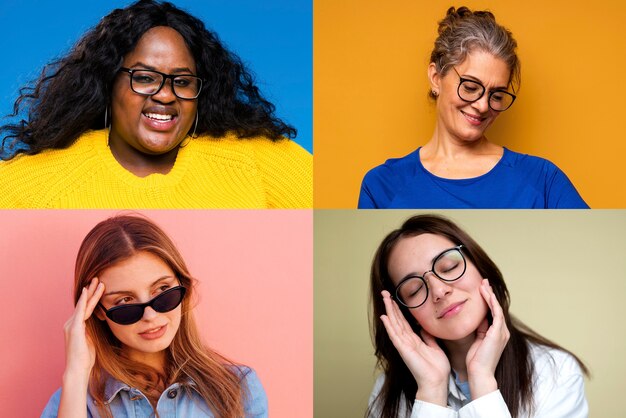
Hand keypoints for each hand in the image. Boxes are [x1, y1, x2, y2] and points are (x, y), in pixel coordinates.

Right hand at [63, 278, 104, 378]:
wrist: (78, 369)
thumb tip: (100, 323)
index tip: (97, 286)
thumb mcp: (91, 340)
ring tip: (98, 281)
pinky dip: (83, 301)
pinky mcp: (74, 328)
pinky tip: (86, 292)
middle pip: (83, 304)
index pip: (85, 308)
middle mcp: (71, 323)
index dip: (91, 297)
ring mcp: (72, 325)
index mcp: (76, 326)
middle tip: (97, 278)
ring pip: (84, 305)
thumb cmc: (85, 358)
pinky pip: (80, 311)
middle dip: (91, 291)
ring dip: (91, 293)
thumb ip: (93, 330)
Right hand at [380, 290, 449, 405]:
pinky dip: (389, 326)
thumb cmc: (437, 368)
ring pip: (394, 324)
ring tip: (384, 298)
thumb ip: (428, 337)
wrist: (436, 382)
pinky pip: (395, 335)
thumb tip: (424, 327)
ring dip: (389, 310)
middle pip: (396, 320)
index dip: (398, 310)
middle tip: (385, 293)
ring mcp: (403, 345)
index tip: (394, 299)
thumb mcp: (434, 347)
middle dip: (391, 306)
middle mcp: (406, 341)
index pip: (403, 322)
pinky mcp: (403, 350)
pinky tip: (384, 317)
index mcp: (413, 340)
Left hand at [466, 279, 509, 398]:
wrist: (479, 372)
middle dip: (490, 293)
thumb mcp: (477, 340)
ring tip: (484, 284)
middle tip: (484, 281)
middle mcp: (502, 331)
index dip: (488, 300)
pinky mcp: (498, 332)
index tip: (481, 289)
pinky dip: (491, 302)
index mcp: (497, 334)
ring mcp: (501, 332)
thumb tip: (477, 318)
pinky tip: (486, 293)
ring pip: (496, 308)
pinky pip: (496, 313)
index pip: (493, 312)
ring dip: (490, 294)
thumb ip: (479, 329)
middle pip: (496, 307)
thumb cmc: (475, 360)